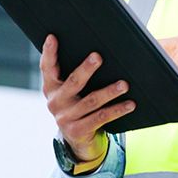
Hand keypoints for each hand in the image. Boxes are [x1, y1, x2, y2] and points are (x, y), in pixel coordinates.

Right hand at [40, 34, 134, 161]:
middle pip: (73, 82)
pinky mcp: (79, 130)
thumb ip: (74, 74)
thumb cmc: (77, 106)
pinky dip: (117, 110)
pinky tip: (130, 104)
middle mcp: (56, 102)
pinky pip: (101, 117)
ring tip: (124, 84)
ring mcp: (66, 118)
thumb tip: (95, 52)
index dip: (49, 52)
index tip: (52, 38)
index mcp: (51, 87)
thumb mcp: (70, 91)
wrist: (77, 140)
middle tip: (98, 57)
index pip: (47, 67)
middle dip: (86, 69)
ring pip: (91, 101)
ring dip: (109, 92)